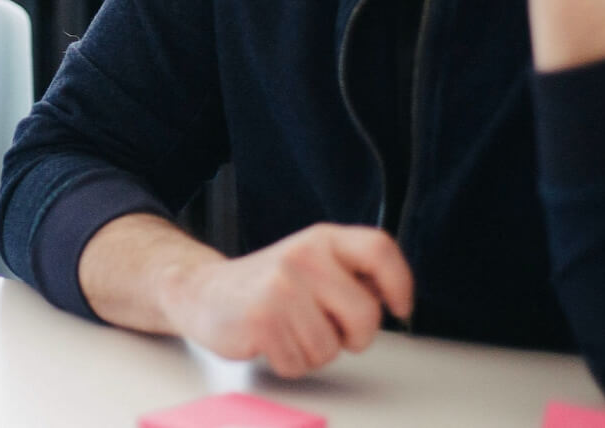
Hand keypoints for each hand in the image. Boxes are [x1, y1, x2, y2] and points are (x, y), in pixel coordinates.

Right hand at [159, 224, 412, 377]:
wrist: (204, 292)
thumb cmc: (268, 286)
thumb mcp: (312, 263)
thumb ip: (350, 274)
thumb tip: (390, 296)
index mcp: (322, 240)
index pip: (379, 249)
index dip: (400, 282)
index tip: (399, 307)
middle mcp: (304, 256)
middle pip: (366, 315)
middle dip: (354, 337)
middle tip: (329, 330)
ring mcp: (282, 287)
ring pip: (331, 348)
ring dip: (314, 352)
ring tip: (290, 331)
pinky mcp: (262, 319)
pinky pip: (300, 364)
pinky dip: (288, 363)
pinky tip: (271, 341)